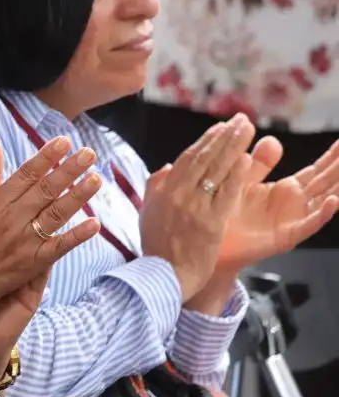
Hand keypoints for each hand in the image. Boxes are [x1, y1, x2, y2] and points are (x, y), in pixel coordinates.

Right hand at [0, 137, 102, 307]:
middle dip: (68, 171)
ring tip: (96, 178)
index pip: (26, 174)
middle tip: (89, 154)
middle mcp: (12, 219)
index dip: (46, 157)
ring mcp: (25, 241)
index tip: (64, 141)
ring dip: (77, 196)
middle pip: (45, 190)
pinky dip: (77, 236)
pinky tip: (95, 224)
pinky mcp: (34, 261)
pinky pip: (59, 247)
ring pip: (55, 214)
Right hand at [141, 116, 254, 297]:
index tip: (221, 127)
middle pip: (205, 158)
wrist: (163, 276)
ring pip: (217, 170)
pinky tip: (247, 159)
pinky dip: (236, 175)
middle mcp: (177, 195)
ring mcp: (194, 207)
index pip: (187, 158)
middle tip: (240, 120)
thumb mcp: (148, 214)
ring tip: (248, 130)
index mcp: (162, 191)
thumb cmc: (157, 248)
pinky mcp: (211, 222)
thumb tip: (167, 167)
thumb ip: (155, 188)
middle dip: (224, 136)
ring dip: (234, 147)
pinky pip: (226, 193)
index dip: (206, 141)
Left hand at [214, 135, 338, 274]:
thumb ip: (259, 163)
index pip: (316, 170)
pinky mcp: (287, 236)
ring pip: (325, 200)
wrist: (213, 243)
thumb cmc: (227, 213)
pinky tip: (333, 201)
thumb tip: (272, 139)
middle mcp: (296, 204)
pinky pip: (309, 224)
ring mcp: (294, 220)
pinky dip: (323, 213)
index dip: (332, 156)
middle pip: (326, 182)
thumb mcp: (243, 182)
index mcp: (287, 189)